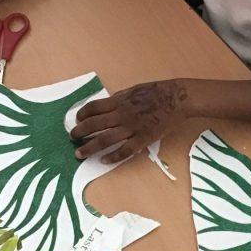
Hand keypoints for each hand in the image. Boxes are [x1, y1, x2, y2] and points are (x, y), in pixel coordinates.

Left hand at [70, 80, 189, 162]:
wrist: (177, 98)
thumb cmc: (158, 91)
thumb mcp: (134, 90)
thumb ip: (120, 98)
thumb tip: (108, 104)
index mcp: (119, 101)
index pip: (94, 108)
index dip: (82, 114)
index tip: (77, 119)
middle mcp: (122, 115)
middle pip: (94, 125)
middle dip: (80, 132)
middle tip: (72, 137)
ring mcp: (132, 128)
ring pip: (105, 139)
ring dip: (90, 147)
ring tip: (79, 153)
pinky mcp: (143, 138)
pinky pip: (125, 150)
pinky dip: (113, 156)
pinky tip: (104, 160)